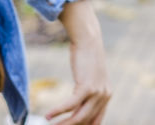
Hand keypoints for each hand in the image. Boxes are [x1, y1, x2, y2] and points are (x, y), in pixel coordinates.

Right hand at [47, 0, 110, 124]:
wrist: (88, 38)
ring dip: (63, 124)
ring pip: (78, 117)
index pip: (96, 121)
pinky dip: (57, 111)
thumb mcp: (90, 76)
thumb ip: (87, 91)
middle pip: (86, 121)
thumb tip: (76, 104)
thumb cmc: (85, 55)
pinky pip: (70, 105)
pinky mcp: (87, 87)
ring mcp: (97, 93)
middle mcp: (104, 96)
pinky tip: (48, 116)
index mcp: (106, 95)